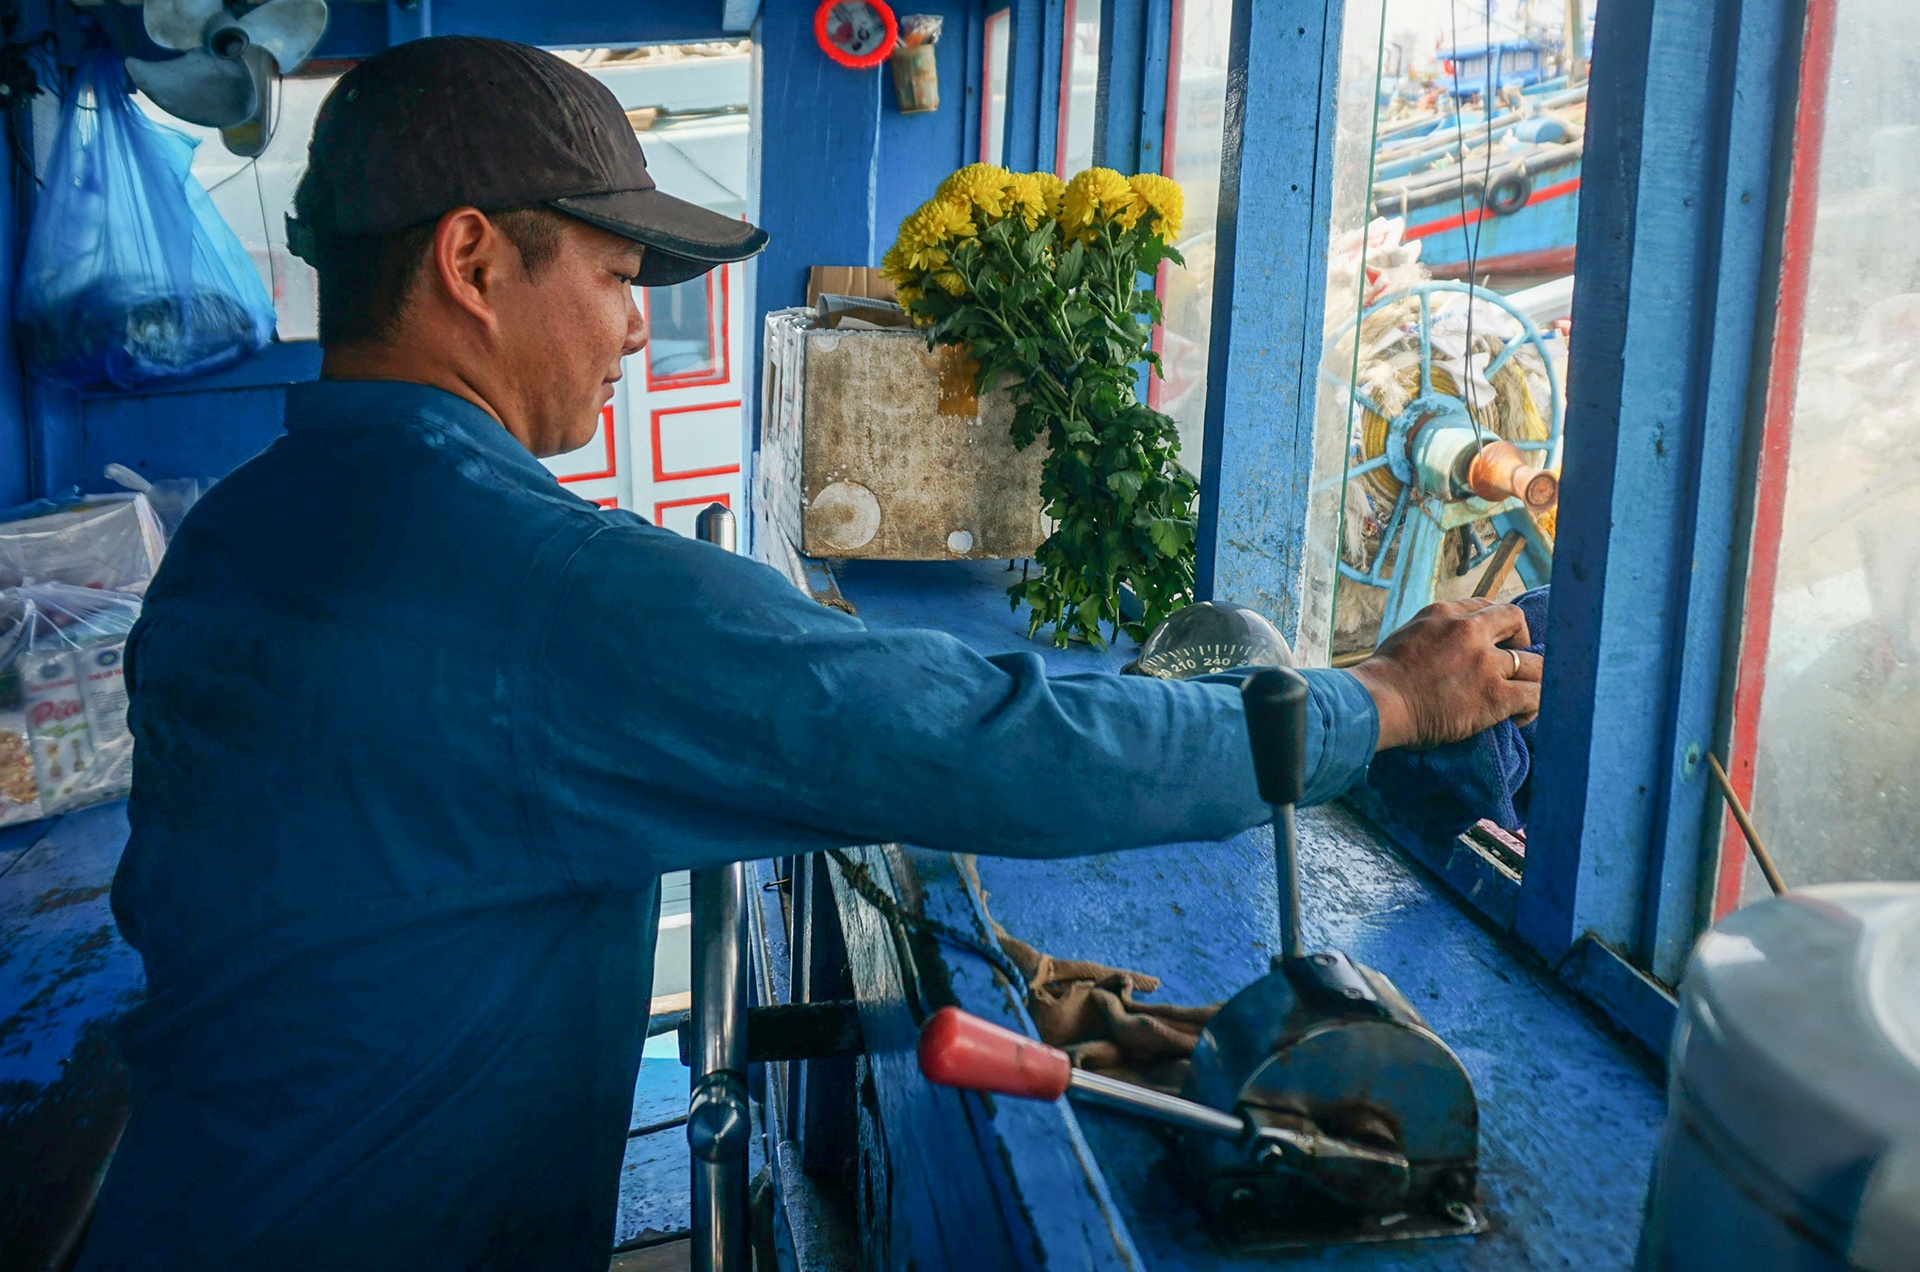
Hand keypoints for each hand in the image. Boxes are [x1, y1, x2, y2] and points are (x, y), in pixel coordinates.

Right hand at [1348, 598, 1542, 749]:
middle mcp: (1469, 630)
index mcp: (1445, 613)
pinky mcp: (1495, 695)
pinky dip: (1532, 706)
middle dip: (1520, 640)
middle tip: (1512, 664)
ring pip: (1534, 662)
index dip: (1495, 626)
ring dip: (1531, 678)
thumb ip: (1433, 632)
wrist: (1378, 703)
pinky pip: (1534, 695)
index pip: (1486, 606)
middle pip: (1516, 620)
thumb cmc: (1381, 679)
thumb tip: (1445, 646)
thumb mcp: (1407, 635)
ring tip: (1522, 695)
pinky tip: (1520, 716)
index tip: (1493, 643)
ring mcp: (1485, 662)